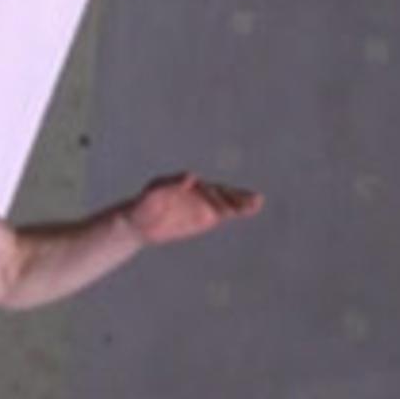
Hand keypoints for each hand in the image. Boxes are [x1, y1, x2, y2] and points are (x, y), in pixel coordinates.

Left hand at [125, 172, 261, 245]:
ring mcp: (205, 202)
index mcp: (185, 183)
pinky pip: (226, 212)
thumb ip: (170, 185)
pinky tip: (253, 209)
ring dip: (241, 201)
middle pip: (219, 192)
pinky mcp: (208, 215)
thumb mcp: (152, 195)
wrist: (141, 223)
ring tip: (258, 202)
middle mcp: (198, 190)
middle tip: (250, 200)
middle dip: (233, 196)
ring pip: (226, 201)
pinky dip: (239, 210)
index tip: (218, 208)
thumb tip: (191, 175)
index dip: (210, 197)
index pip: (201, 189)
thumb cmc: (143, 206)